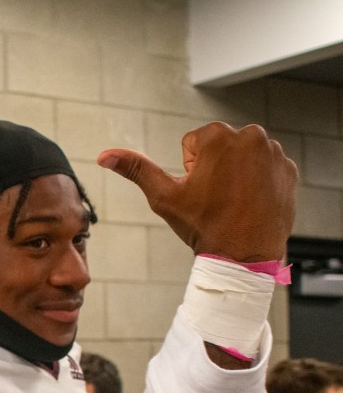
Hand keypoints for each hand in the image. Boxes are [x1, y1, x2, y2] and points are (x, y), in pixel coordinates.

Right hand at [97, 122, 297, 262]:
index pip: (192, 143)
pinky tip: (250, 202)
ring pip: (242, 156)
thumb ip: (136, 170)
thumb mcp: (164, 197)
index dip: (189, 170)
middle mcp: (250, 136)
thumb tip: (104, 155)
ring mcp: (273, 152)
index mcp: (218, 137)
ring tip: (233, 202)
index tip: (199, 191)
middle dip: (214, 168)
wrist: (244, 256)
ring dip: (235, 174)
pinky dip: (256, 182)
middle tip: (215, 199)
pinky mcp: (288, 168)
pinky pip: (264, 167)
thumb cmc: (203, 226)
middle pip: (219, 147)